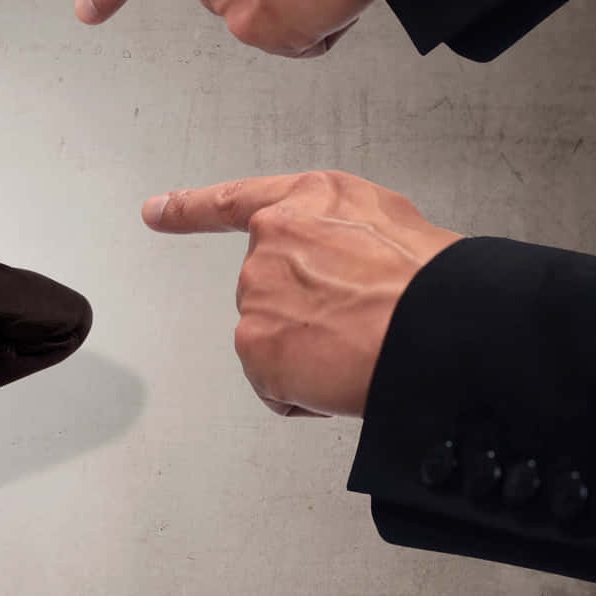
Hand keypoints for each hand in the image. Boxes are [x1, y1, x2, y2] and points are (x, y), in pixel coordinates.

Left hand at [143, 172, 460, 416]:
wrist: (440, 327)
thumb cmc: (434, 281)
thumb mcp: (392, 224)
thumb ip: (340, 235)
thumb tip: (342, 264)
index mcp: (309, 201)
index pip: (235, 203)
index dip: (190, 209)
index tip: (156, 212)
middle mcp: (271, 241)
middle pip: (270, 292)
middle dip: (308, 316)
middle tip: (362, 323)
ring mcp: (257, 294)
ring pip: (275, 341)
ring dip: (311, 356)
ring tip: (362, 347)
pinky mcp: (253, 345)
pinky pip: (276, 386)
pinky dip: (307, 394)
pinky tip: (344, 376)